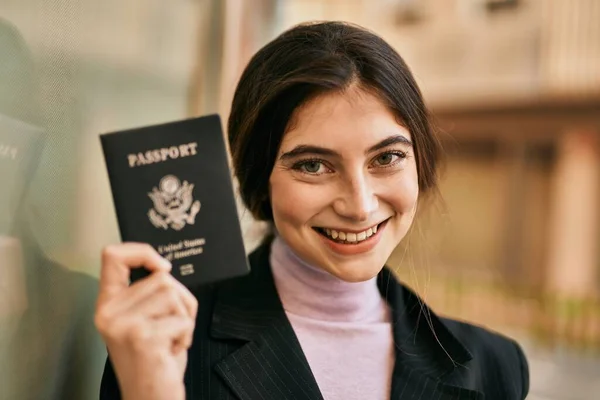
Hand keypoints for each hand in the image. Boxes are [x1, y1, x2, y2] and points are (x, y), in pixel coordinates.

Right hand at [94, 243, 197, 399]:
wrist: (151, 396)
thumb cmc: (154, 358)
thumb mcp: (143, 319)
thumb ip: (148, 292)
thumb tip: (163, 266)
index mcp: (108, 303)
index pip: (113, 256)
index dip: (141, 251)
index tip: (162, 265)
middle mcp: (109, 312)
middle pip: (162, 278)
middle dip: (180, 300)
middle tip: (172, 326)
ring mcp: (123, 325)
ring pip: (174, 295)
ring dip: (184, 318)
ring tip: (171, 338)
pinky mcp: (142, 337)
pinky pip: (182, 319)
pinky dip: (187, 335)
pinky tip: (171, 350)